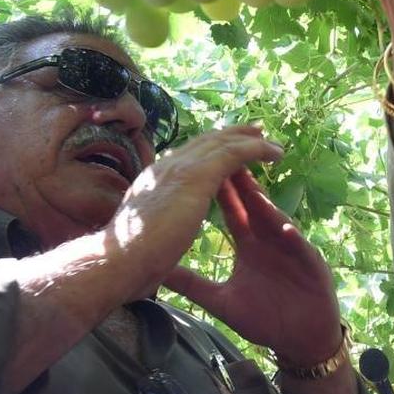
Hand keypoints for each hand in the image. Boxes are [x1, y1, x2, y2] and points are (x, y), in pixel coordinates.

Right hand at [101, 125, 283, 297]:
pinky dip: (256, 149)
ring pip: (222, 143)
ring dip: (249, 140)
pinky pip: (235, 153)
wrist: (118, 261)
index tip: (225, 150)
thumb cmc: (127, 261)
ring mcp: (180, 168)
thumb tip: (156, 237)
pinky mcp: (197, 174)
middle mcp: (166, 167)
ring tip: (270, 141)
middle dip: (231, 136)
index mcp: (153, 181)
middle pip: (205, 142)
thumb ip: (153, 229)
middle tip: (254, 132)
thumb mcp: (143, 237)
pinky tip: (274, 154)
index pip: (186, 157)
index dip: (208, 151)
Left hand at [163, 171, 342, 365]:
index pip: (234, 212)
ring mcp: (291, 251)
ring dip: (267, 206)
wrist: (300, 339)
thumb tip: (159, 273)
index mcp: (251, 246)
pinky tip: (286, 230)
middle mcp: (270, 242)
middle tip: (230, 157)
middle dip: (243, 184)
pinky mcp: (311, 266)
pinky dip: (294, 239)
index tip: (206, 169)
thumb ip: (193, 285)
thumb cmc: (265, 318)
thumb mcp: (222, 301)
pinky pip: (301, 250)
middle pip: (255, 208)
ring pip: (278, 223)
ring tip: (254, 188)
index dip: (222, 191)